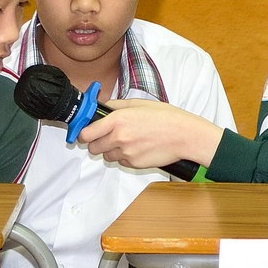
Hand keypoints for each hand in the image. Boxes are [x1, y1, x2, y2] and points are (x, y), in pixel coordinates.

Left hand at [76, 99, 223, 172]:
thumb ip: (116, 105)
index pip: (86, 133)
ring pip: (107, 156)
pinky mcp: (134, 164)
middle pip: (93, 148)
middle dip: (97, 143)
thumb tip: (101, 107)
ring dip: (112, 150)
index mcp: (118, 120)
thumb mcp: (139, 104)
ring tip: (128, 141)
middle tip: (107, 137)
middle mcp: (119, 138)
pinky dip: (125, 157)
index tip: (85, 133)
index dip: (83, 134)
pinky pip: (121, 162)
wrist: (184, 136)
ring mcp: (126, 153)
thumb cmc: (166, 117)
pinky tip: (138, 148)